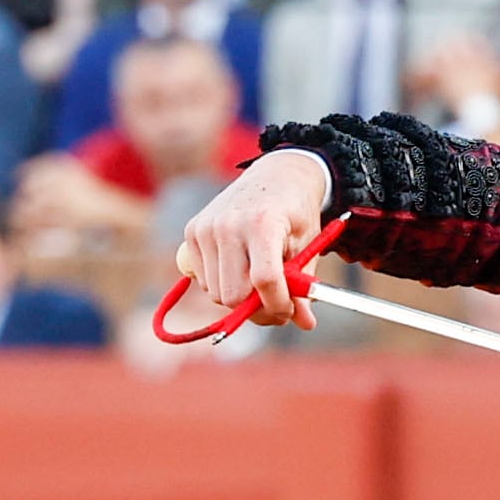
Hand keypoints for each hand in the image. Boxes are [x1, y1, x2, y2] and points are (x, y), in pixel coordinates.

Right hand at [177, 145, 332, 326]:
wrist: (275, 176)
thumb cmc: (295, 214)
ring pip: (217, 294)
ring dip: (240, 299)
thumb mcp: (308, 248)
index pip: (264, 281)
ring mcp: (205, 228)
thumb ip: (302, 287)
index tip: (289, 312)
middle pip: (234, 296)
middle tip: (276, 305)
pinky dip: (223, 285)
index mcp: (261, 224)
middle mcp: (227, 225)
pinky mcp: (192, 232)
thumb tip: (305, 323)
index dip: (278, 305)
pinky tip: (240, 268)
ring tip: (260, 283)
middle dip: (258, 310)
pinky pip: (204, 281)